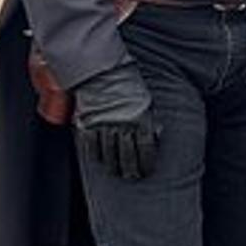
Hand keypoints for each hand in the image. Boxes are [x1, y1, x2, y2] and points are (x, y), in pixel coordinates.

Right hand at [73, 63, 159, 180]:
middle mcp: (123, 124)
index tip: (147, 170)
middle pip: (127, 155)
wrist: (102, 69)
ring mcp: (104, 125)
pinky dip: (96, 156)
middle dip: (131, 168)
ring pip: (109, 154)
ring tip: (118, 173)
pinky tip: (100, 161)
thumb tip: (157, 134)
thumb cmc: (127, 82)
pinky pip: (91, 146)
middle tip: (133, 176)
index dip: (146, 162)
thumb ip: (149, 117)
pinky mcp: (88, 124)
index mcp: (141, 117)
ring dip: (114, 166)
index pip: (146, 148)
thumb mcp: (145, 98)